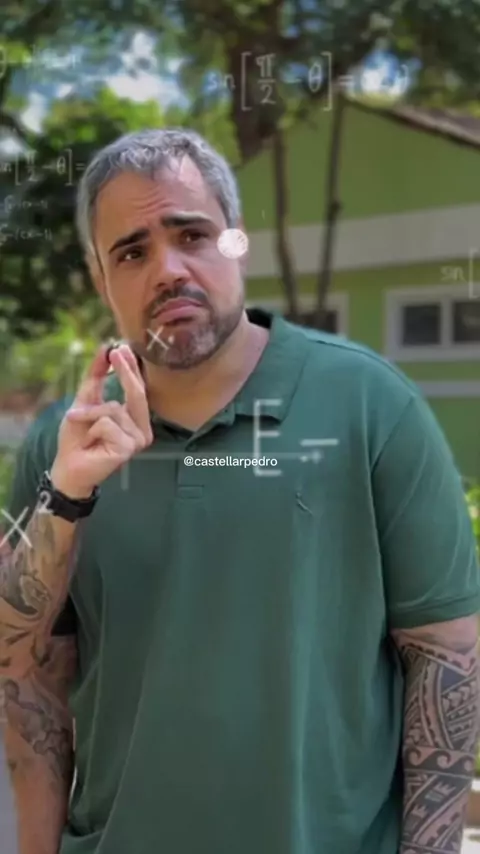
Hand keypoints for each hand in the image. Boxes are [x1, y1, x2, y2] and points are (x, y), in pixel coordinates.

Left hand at [50, 344, 152, 497]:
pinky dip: (92, 427)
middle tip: (115, 352)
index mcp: (135, 418)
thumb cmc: (78, 437)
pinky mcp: (128, 447)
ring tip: (84, 429)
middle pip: (137, 394)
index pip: (138, 389)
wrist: (68, 465)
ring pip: (114, 408)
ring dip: (90, 414)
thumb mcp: (85, 401)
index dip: (132, 367)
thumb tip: (105, 349)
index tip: (123, 347)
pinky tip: (91, 442)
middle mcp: (142, 429)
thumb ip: (97, 376)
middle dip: (125, 372)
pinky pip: (107, 423)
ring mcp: (138, 439)